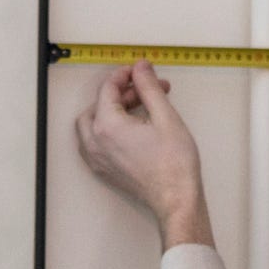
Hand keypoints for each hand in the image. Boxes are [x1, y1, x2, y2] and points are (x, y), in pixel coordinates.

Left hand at [75, 60, 213, 247]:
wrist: (176, 199)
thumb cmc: (174, 164)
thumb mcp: (165, 116)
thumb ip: (149, 87)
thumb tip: (141, 69)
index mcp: (107, 126)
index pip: (108, 89)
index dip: (125, 75)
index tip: (140, 71)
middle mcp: (95, 143)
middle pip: (98, 105)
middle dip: (121, 93)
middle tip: (144, 90)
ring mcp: (97, 159)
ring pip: (93, 123)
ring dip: (111, 110)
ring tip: (140, 108)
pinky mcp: (103, 170)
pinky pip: (95, 141)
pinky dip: (107, 128)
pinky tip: (131, 127)